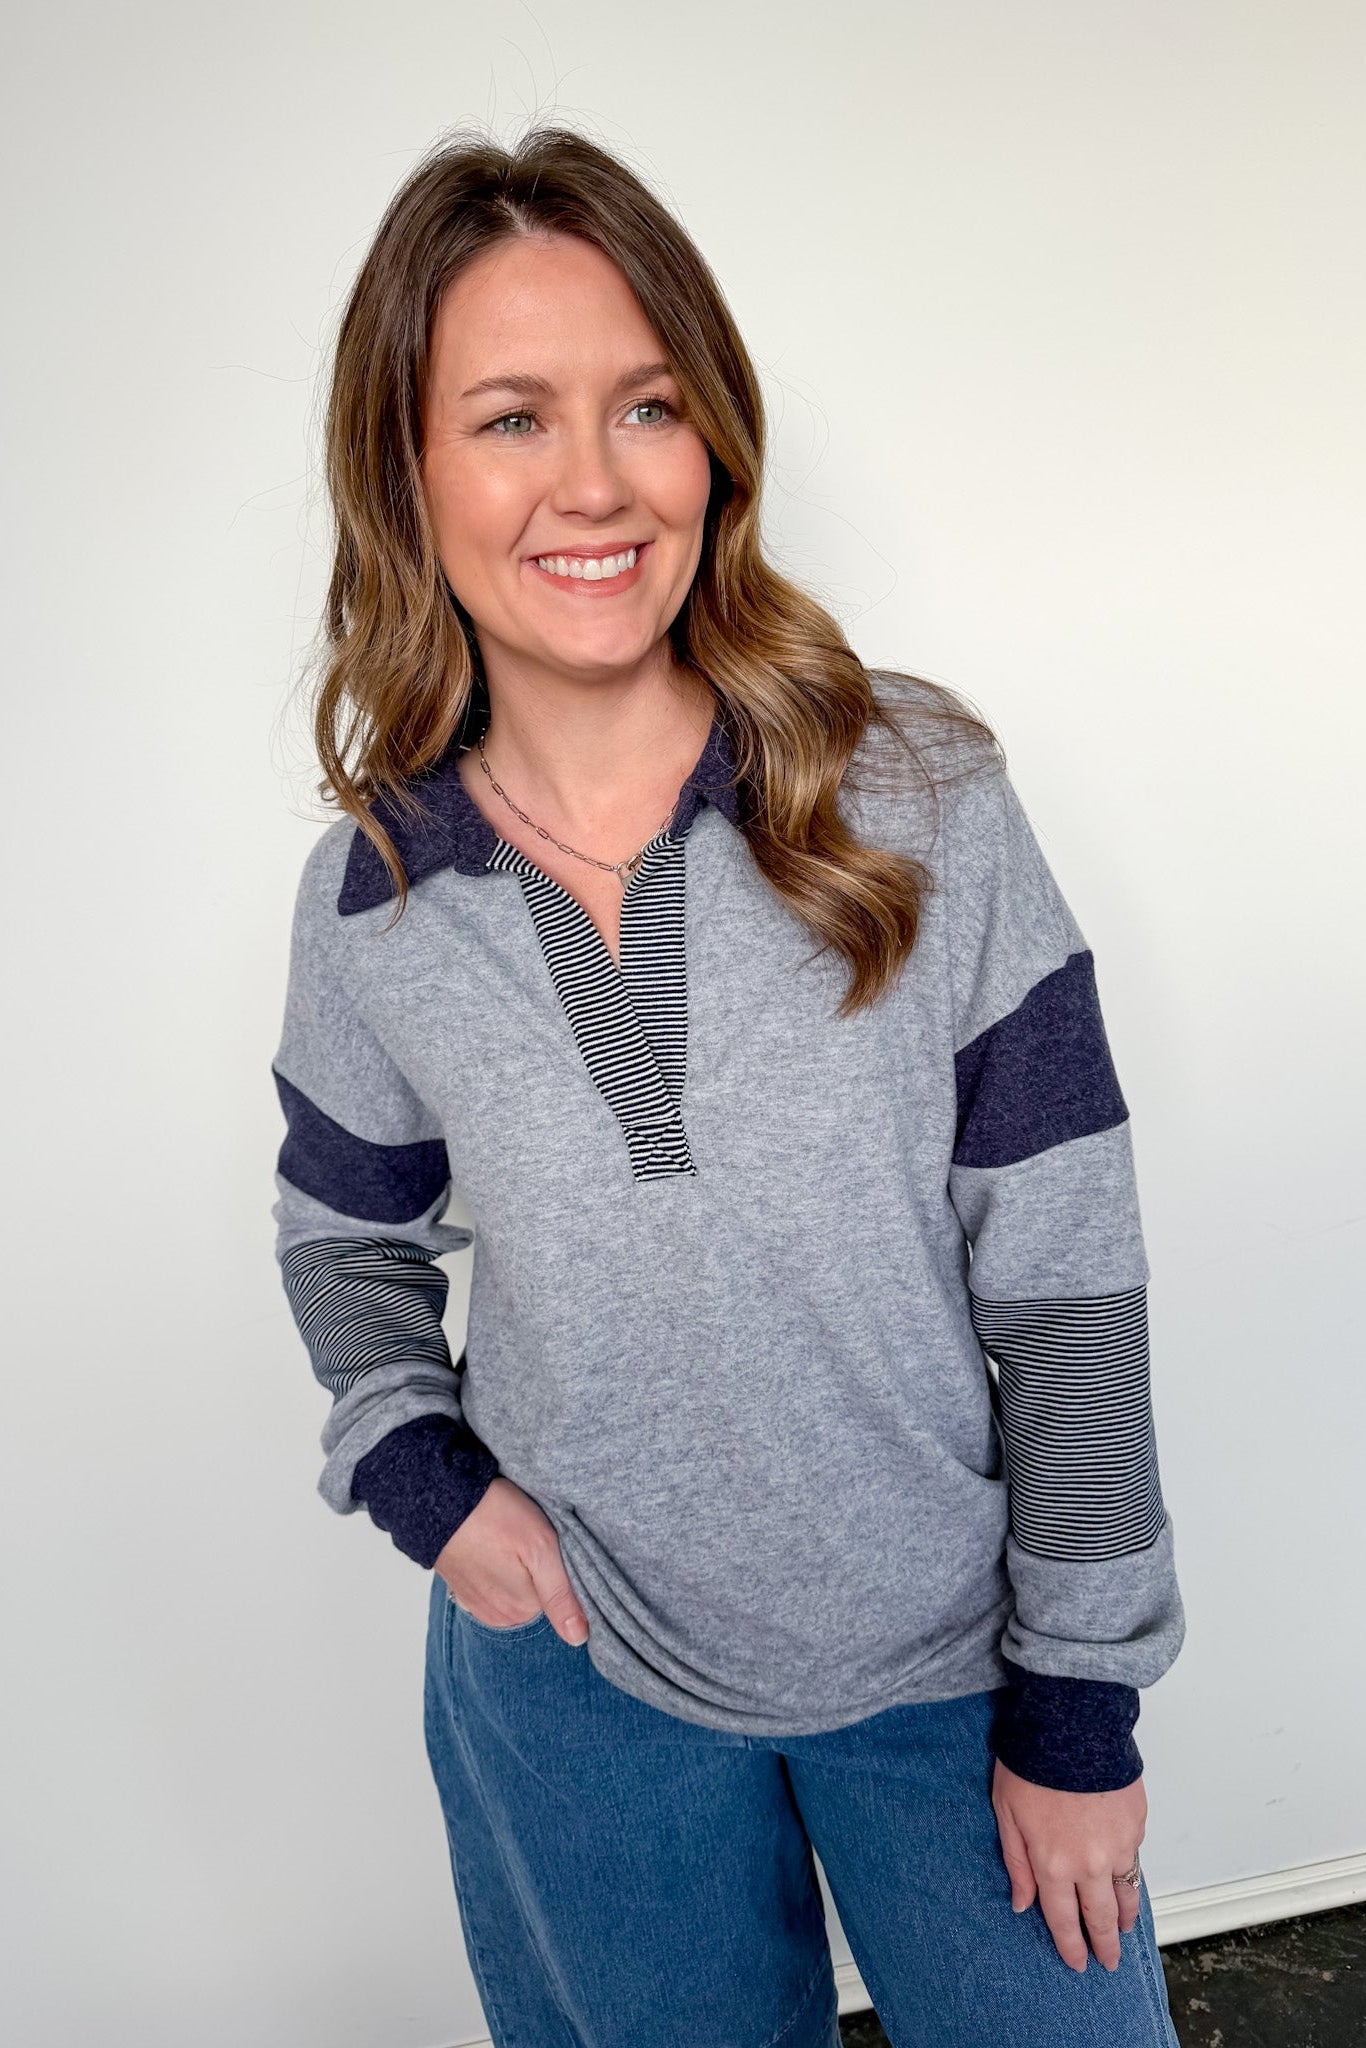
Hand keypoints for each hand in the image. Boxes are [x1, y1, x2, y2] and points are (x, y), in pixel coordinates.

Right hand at [434, 1476, 589, 1646]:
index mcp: (522, 1610)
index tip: (547, 1547)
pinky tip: (493, 1548)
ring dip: (517, 1572)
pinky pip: (494, 1588)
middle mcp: (499, 1616)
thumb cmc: (494, 1516)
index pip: (560, 1599)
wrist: (441, 1497)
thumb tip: (578, 1638)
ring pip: (516, 1592)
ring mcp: (479, 1605)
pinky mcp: (464, 1592)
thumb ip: (561, 1595)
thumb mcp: (541, 1548)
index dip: (560, 1569)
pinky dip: (498, 1571)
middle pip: (537, 1598)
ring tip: (508, 1542)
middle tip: (526, 1541)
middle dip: (539, 1573)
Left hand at [991, 1758, 1145, 1972]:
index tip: (1079, 1962)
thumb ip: (1016, 1863)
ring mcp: (1119, 1846)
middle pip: (1101, 1917)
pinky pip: (1134, 1859)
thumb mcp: (1006, 1814)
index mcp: (1053, 1864)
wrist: (1071, 1725)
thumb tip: (1021, 1904)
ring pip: (1126, 1894)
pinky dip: (1131, 1874)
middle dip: (1106, 1945)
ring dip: (1126, 1916)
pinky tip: (1126, 1878)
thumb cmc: (1031, 1763)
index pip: (1064, 1920)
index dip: (1072, 1946)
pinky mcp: (1136, 1825)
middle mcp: (1090, 1864)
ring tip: (1125, 1928)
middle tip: (1109, 1962)